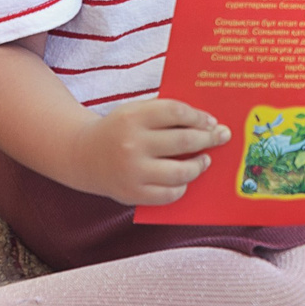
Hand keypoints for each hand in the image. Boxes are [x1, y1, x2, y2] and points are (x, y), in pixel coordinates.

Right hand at [76, 99, 230, 206]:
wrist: (83, 155)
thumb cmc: (119, 130)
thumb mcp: (135, 111)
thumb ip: (164, 111)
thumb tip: (206, 120)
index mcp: (133, 117)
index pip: (177, 112)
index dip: (199, 117)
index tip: (211, 121)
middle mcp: (132, 144)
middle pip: (184, 141)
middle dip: (209, 138)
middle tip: (221, 137)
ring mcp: (132, 172)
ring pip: (181, 171)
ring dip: (200, 165)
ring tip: (205, 160)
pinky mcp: (132, 193)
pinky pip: (169, 194)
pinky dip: (182, 186)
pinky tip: (184, 178)